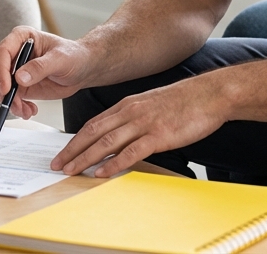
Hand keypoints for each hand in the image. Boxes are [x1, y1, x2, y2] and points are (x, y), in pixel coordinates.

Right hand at [0, 26, 93, 119]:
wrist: (82, 68)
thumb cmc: (73, 56)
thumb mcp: (60, 59)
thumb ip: (41, 67)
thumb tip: (20, 77)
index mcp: (21, 37)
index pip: (2, 53)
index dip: (0, 71)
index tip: (6, 88)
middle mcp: (14, 52)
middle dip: (3, 90)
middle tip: (15, 103)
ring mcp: (15, 69)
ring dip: (9, 101)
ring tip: (25, 110)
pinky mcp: (19, 85)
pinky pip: (9, 97)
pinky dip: (15, 107)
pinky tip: (29, 110)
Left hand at [51, 72, 228, 177]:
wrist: (210, 94)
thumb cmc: (184, 102)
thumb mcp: (151, 105)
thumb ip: (134, 119)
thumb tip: (120, 137)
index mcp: (127, 105)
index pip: (93, 124)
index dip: (74, 140)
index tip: (62, 154)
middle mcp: (130, 112)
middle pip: (93, 133)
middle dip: (72, 150)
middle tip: (56, 165)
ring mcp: (143, 123)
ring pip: (106, 142)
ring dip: (86, 158)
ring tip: (71, 171)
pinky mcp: (158, 135)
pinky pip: (131, 151)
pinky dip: (113, 163)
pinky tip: (102, 172)